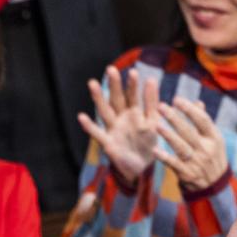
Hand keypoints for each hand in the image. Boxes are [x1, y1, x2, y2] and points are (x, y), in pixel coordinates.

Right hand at [78, 65, 160, 189]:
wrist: (143, 168)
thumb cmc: (150, 143)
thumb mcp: (154, 121)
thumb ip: (152, 103)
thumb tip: (152, 79)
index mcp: (134, 113)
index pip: (133, 96)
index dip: (132, 85)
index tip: (133, 72)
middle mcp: (121, 118)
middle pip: (117, 99)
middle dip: (114, 85)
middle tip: (111, 69)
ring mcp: (113, 129)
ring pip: (105, 111)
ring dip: (98, 98)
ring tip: (92, 83)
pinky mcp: (108, 143)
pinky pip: (97, 133)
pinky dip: (89, 126)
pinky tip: (81, 117)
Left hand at [156, 97, 228, 193]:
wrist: (214, 185)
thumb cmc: (212, 156)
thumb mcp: (213, 139)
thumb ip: (204, 122)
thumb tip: (197, 102)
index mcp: (214, 137)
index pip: (202, 120)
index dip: (189, 109)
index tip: (176, 99)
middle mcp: (206, 148)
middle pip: (188, 131)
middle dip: (174, 118)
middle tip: (161, 106)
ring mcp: (196, 162)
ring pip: (181, 146)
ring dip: (168, 136)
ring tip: (156, 125)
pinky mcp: (186, 174)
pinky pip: (173, 164)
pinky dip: (164, 157)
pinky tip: (155, 150)